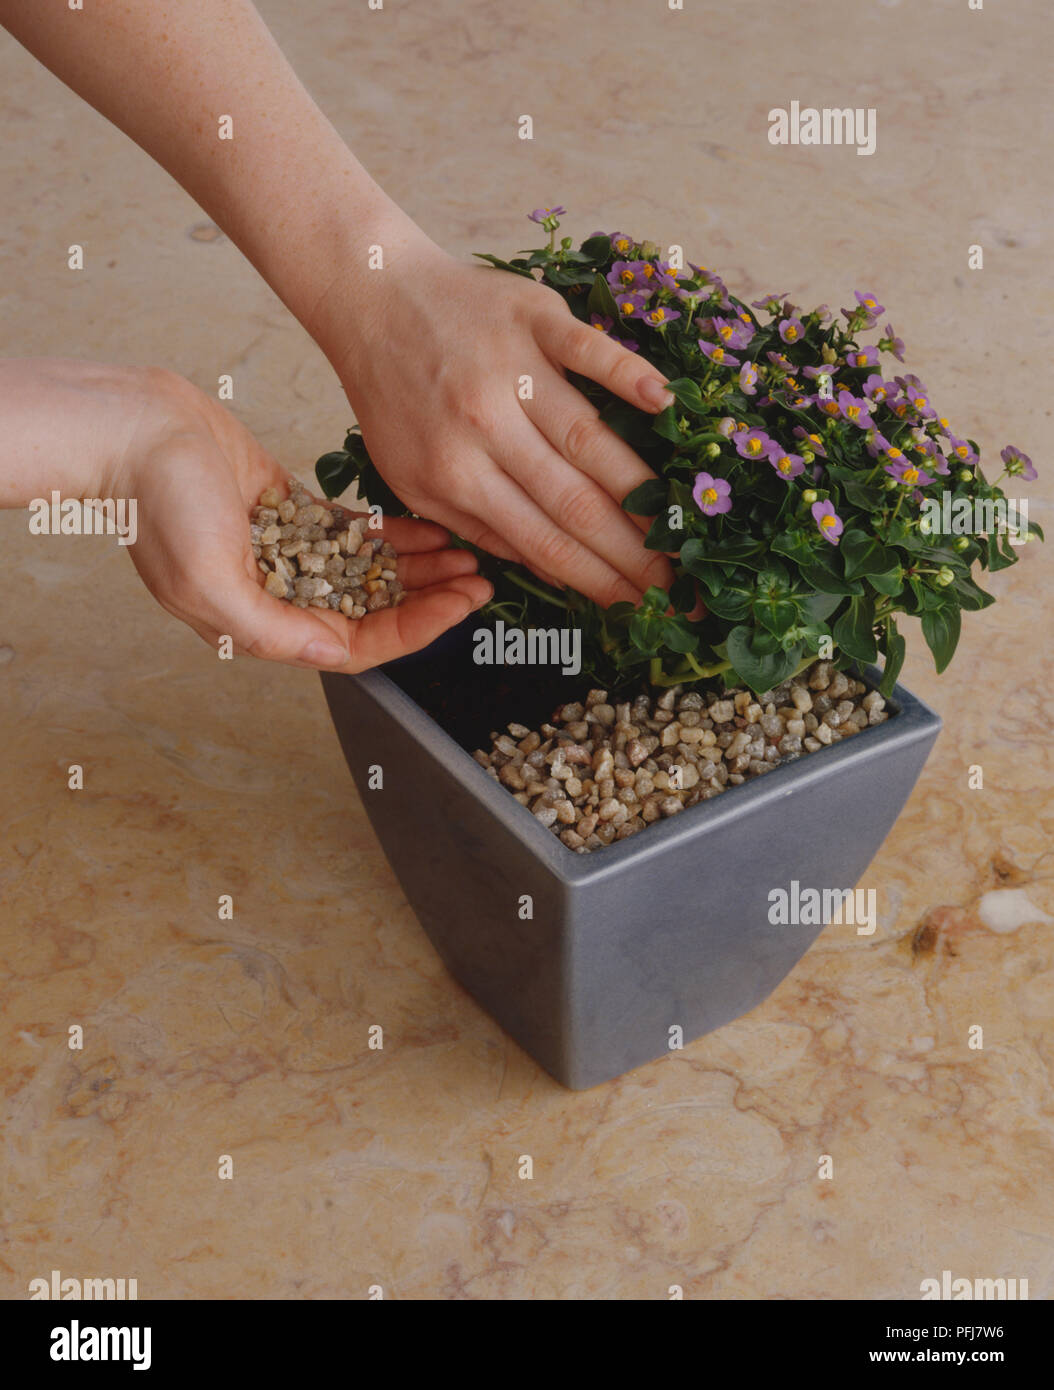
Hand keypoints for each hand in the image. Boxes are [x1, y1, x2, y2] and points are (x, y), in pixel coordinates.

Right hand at [115, 372, 491, 669]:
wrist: (135, 430)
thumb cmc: (160, 506)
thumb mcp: (210, 582)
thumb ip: (272, 628)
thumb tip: (335, 650)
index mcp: (262, 623)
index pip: (357, 645)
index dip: (416, 631)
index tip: (462, 607)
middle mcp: (281, 595)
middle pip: (373, 612)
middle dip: (430, 601)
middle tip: (479, 580)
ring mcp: (289, 553)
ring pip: (370, 573)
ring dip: (419, 568)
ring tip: (465, 553)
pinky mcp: (291, 512)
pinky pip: (354, 534)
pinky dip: (392, 535)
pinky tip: (428, 527)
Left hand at [328, 243, 676, 607]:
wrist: (375, 299)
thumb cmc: (397, 398)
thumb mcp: (412, 481)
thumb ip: (477, 528)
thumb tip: (548, 570)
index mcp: (455, 475)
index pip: (542, 542)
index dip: (596, 580)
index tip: (640, 609)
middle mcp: (484, 426)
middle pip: (573, 501)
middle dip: (632, 553)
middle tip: (678, 588)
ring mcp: (510, 369)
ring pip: (588, 437)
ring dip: (641, 487)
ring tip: (682, 528)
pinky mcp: (531, 316)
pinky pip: (586, 348)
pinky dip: (625, 373)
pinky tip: (664, 403)